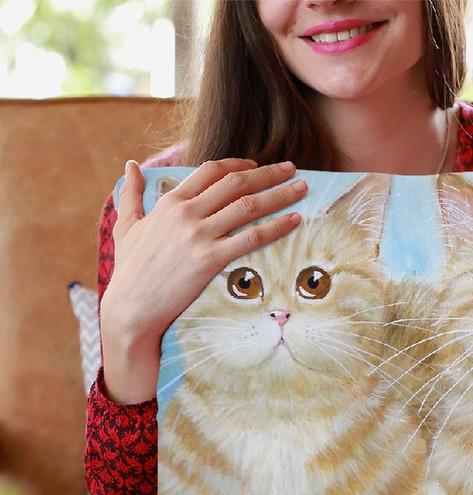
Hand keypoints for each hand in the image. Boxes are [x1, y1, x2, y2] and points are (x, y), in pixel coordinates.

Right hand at [101, 158, 307, 402]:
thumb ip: (130, 194)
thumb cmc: (130, 270)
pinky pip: (252, 237)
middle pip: (237, 183)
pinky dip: (277, 226)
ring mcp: (200, 235)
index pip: (211, 171)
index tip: (257, 165)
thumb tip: (131, 165)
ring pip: (249, 205)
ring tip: (302, 188)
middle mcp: (187, 213)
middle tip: (292, 169)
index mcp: (170, 201)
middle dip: (269, 173)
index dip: (239, 165)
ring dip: (280, 194)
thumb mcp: (126, 226)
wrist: (131, 307)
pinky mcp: (211, 259)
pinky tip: (295, 220)